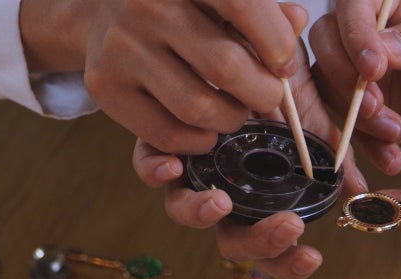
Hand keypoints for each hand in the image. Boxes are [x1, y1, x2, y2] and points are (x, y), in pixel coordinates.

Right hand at [19, 0, 307, 152]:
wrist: (103, 8)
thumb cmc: (182, 4)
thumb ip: (264, 8)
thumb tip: (297, 21)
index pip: (241, 2)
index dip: (276, 42)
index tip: (285, 64)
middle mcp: (145, 2)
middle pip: (225, 66)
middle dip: (261, 93)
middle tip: (266, 97)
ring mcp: (120, 45)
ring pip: (197, 108)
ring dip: (231, 120)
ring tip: (236, 112)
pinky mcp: (105, 86)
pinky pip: (167, 134)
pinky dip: (198, 142)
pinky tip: (206, 129)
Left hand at [132, 47, 369, 278]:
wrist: (243, 42)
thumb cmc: (278, 90)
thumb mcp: (312, 120)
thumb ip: (334, 155)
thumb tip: (361, 191)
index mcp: (258, 200)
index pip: (271, 247)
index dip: (288, 263)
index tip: (312, 256)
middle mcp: (223, 194)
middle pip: (232, 243)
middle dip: (260, 243)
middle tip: (290, 227)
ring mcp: (190, 174)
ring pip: (186, 214)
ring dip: (203, 215)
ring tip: (221, 203)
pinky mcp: (158, 144)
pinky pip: (148, 168)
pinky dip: (156, 172)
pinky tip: (173, 166)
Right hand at [309, 0, 400, 168]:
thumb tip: (386, 48)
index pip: (356, 2)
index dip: (355, 33)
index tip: (374, 70)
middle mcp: (372, 29)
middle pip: (326, 40)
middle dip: (345, 79)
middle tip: (377, 107)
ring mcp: (360, 70)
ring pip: (328, 86)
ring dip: (355, 118)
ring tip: (396, 136)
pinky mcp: (360, 108)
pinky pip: (343, 125)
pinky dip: (364, 147)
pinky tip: (393, 159)